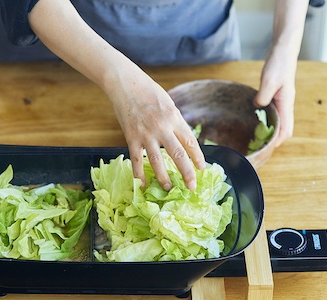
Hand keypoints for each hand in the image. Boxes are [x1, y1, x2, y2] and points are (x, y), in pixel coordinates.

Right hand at [28, 0, 205, 189]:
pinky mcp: (131, 137)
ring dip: (164, 177)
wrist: (124, 83)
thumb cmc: (147, 90)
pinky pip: (136, 159)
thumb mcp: (168, 102)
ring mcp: (146, 133)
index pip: (190, 141)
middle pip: (178, 154)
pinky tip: (142, 184)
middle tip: (191, 186)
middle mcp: (162, 127)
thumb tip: (182, 139)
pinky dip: (138, 173)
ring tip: (168, 188)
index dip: (198, 156)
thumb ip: (175, 121)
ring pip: (157, 161)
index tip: (202, 168)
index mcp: (174, 117)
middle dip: (186, 172)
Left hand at [254, 0, 307, 146]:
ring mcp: (283, 101)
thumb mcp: (268, 81)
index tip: (266, 150)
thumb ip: (263, 96)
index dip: (277, 142)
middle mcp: (286, 105)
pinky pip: (275, 113)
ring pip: (280, 122)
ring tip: (258, 138)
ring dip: (271, 131)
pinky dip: (269, 121)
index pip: (286, 130)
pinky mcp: (278, 96)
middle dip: (274, 140)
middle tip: (259, 147)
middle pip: (284, 129)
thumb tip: (258, 107)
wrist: (284, 50)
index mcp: (286, 104)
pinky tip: (257, 120)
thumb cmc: (278, 64)